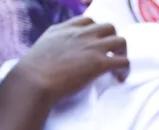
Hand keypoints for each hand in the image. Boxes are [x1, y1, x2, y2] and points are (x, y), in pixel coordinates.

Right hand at [12, 17, 129, 104]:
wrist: (35, 80)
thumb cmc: (33, 69)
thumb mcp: (43, 45)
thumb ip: (56, 42)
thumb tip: (61, 50)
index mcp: (65, 28)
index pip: (88, 21)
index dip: (95, 32)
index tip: (95, 43)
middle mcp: (81, 34)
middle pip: (109, 27)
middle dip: (112, 40)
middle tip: (110, 54)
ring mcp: (92, 47)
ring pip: (121, 41)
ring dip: (122, 52)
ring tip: (117, 66)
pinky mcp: (100, 63)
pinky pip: (123, 61)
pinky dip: (125, 69)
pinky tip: (119, 77)